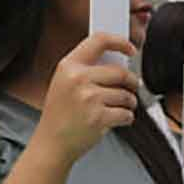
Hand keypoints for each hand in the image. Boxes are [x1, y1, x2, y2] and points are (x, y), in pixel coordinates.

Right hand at [37, 33, 139, 163]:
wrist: (51, 143)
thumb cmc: (60, 114)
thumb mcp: (64, 82)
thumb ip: (86, 69)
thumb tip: (118, 60)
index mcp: (69, 66)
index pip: (99, 40)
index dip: (120, 42)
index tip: (130, 49)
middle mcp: (78, 79)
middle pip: (120, 72)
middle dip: (132, 82)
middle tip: (132, 87)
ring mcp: (89, 98)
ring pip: (126, 95)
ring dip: (130, 102)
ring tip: (121, 107)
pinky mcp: (98, 117)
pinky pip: (126, 113)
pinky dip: (127, 117)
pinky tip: (116, 119)